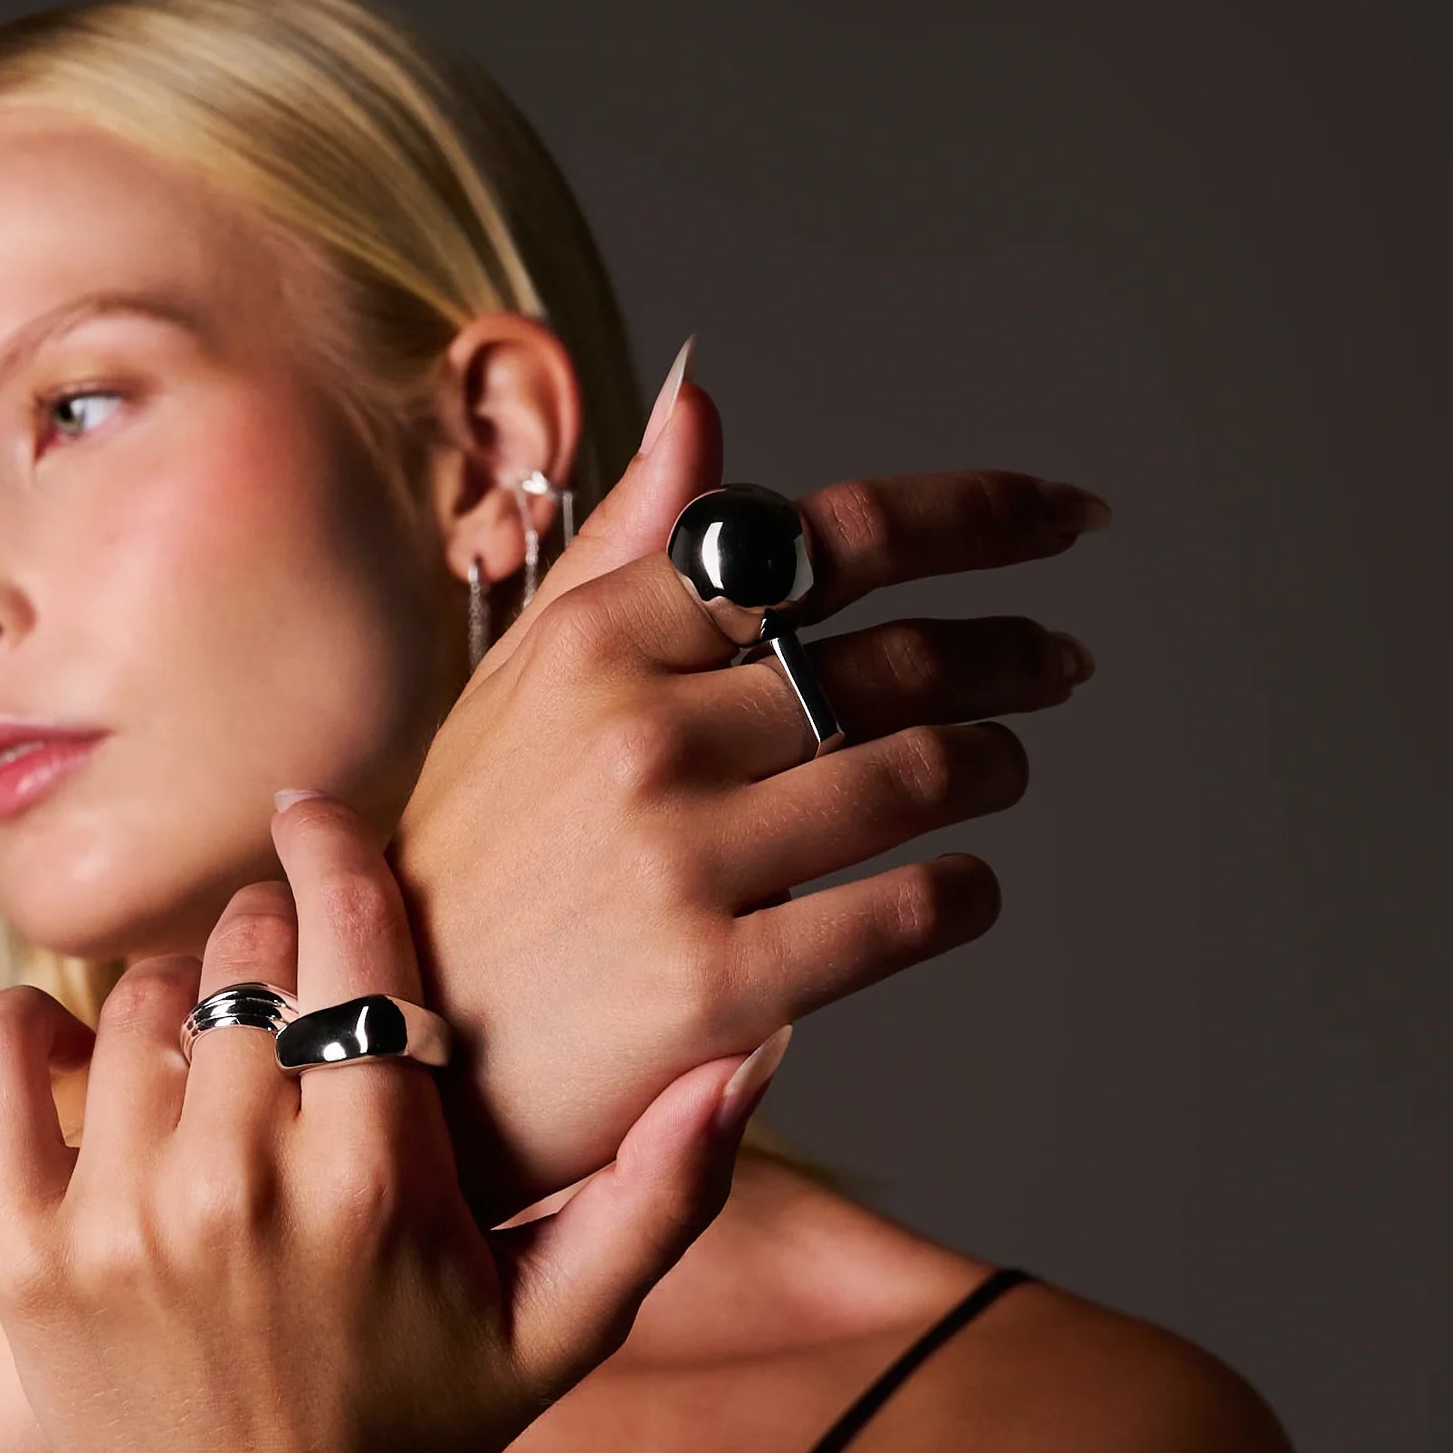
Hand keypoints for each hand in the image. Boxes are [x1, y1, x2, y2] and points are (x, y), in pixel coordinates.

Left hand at [0, 794, 774, 1452]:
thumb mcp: (568, 1321)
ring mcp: (119, 1224)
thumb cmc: (436, 1422)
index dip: (335, 858)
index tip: (321, 817)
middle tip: (286, 969)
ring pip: (135, 1007)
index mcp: (374, 1184)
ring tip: (211, 1045)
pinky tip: (61, 1035)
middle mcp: (238, 1191)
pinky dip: (19, 1029)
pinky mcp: (25, 1258)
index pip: (348, 945)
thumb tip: (754, 1053)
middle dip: (268, 941)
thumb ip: (665, 1188)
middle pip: (240, 962)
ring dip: (173, 1000)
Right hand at [395, 359, 1107, 1206]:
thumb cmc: (467, 861)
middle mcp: (641, 734)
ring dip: (996, 766)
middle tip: (1058, 664)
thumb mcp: (517, 682)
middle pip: (895, 657)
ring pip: (920, 774)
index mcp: (597, 639)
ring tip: (1003, 770)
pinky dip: (965, 894)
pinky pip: (906, 911)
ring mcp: (679, 860)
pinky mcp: (717, 985)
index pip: (826, 539)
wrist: (389, 1049)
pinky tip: (965, 889)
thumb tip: (704, 403)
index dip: (975, 517)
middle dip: (1011, 654)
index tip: (1062, 520)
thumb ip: (623, 545)